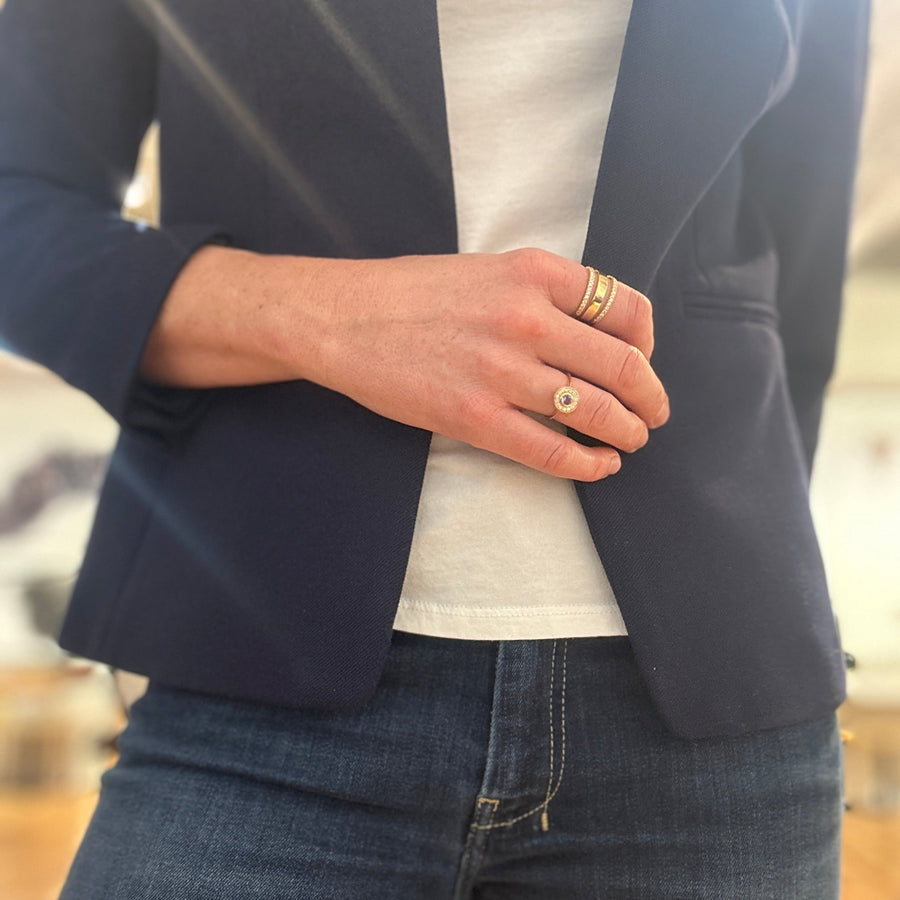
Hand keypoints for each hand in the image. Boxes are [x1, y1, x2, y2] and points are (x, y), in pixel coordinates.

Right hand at [142, 246, 668, 481]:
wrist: (343, 318)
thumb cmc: (412, 292)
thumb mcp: (487, 268)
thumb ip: (544, 292)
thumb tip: (596, 334)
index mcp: (533, 273)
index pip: (626, 308)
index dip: (649, 342)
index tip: (644, 358)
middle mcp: (527, 319)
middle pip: (623, 366)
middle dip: (650, 398)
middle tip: (654, 414)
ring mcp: (501, 371)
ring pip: (595, 411)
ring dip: (626, 432)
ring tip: (631, 441)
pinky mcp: (475, 418)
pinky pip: (551, 450)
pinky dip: (587, 463)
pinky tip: (599, 465)